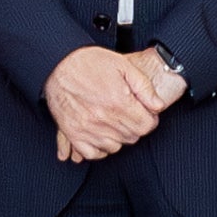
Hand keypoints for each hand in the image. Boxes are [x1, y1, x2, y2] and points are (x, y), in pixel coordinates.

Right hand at [43, 43, 170, 163]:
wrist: (59, 63)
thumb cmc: (90, 62)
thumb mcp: (123, 66)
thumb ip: (144, 87)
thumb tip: (158, 106)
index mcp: (118, 102)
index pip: (146, 126)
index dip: (149, 119)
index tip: (145, 113)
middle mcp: (103, 119)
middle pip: (132, 137)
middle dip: (135, 126)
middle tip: (129, 114)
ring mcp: (87, 129)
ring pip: (114, 147)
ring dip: (118, 137)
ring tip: (115, 121)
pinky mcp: (73, 133)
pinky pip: (92, 153)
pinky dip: (99, 148)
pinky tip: (102, 135)